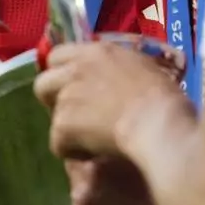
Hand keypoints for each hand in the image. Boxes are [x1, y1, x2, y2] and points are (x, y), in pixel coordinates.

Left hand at [34, 40, 183, 158]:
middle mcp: (74, 71)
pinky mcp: (62, 126)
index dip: (63, 72)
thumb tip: (112, 77)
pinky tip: (96, 152)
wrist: (156, 121)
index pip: (57, 55)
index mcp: (94, 52)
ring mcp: (66, 98)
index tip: (76, 85)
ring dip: (69, 128)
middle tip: (76, 113)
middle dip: (53, 99)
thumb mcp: (140, 66)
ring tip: (92, 137)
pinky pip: (59, 144)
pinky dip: (75, 151)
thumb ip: (116, 67)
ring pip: (53, 117)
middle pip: (42, 84)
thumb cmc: (161, 94)